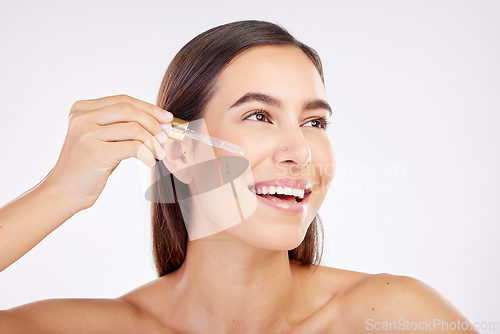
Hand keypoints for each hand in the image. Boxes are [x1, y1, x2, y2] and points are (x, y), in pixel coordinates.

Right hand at [43, 94, 171, 212]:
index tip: (166, 117)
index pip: (123, 100)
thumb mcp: (100, 139)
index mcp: (82, 109)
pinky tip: (150, 160)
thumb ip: (120, 127)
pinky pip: (133, 147)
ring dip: (152, 140)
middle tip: (166, 135)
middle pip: (129, 110)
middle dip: (153, 122)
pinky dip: (147, 153)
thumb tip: (158, 122)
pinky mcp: (96, 152)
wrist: (64, 192)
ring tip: (159, 152)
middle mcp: (82, 118)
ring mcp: (87, 134)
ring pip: (133, 128)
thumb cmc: (87, 167)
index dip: (148, 108)